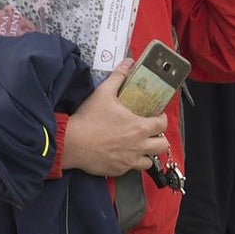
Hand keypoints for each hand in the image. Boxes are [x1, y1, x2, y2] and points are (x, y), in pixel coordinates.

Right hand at [62, 59, 168, 176]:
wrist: (71, 142)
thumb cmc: (90, 118)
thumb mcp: (104, 92)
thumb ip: (119, 76)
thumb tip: (129, 62)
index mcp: (139, 127)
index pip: (163, 125)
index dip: (162, 119)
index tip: (156, 116)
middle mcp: (138, 146)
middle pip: (162, 146)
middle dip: (160, 139)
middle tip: (150, 133)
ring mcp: (128, 161)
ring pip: (149, 162)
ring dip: (146, 154)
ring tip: (138, 146)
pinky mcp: (117, 170)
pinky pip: (130, 169)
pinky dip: (129, 162)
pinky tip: (120, 154)